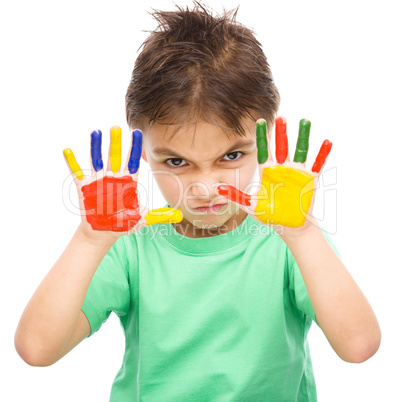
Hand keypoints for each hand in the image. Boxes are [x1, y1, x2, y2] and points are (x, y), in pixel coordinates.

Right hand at [63, 126, 181, 240]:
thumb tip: (179, 216)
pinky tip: (68, 150)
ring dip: (96, 147)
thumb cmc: (123, 223)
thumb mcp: (142, 219)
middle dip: (116, 143)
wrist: (104, 232)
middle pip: (115, 157)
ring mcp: (98, 181)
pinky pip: (77, 172)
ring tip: (96, 132)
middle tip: (117, 127)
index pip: (133, 161)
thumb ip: (159, 215)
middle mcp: (113, 177)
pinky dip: (72, 162)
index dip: (135, 148)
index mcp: (128, 182)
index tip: (138, 132)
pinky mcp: (85, 187)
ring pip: (97, 160)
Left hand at [217, 117, 331, 235]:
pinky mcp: (310, 179)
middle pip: (281, 146)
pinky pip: (317, 164)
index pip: (264, 150)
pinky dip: (322, 154)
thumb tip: (218, 189)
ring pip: (300, 150)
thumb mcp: (251, 206)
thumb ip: (236, 196)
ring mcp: (297, 172)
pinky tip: (326, 142)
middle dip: (281, 132)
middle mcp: (282, 168)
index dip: (262, 137)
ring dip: (302, 136)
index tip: (258, 121)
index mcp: (268, 172)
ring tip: (304, 121)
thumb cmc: (270, 215)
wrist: (290, 225)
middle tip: (281, 117)